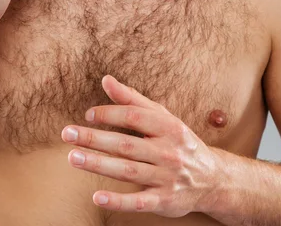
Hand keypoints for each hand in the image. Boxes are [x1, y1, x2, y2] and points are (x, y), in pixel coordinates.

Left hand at [61, 75, 219, 216]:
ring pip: (128, 170)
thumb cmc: (179, 142)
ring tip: (73, 157)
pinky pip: (139, 201)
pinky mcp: (164, 200)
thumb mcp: (162, 117)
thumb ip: (132, 99)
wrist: (212, 179)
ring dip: (99, 164)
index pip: (133, 116)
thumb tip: (106, 80)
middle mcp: (167, 151)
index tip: (88, 115)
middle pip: (126, 144)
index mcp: (167, 126)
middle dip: (94, 138)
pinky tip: (97, 196)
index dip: (109, 114)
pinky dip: (118, 199)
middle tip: (67, 134)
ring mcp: (166, 177)